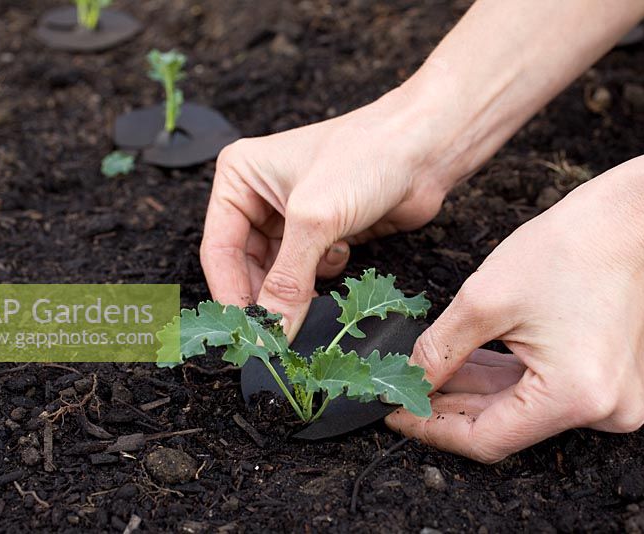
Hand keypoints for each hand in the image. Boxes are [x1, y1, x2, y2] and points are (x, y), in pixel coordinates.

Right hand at [201, 90, 447, 335]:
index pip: (219, 249)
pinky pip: (308, 273)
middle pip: (246, 266)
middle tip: (275, 334)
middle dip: (265, 297)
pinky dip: (322, 277)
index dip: (230, 294)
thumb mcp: (314, 220)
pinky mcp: (324, 233)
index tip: (245, 333)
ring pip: (279, 274)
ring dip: (296, 289)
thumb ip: (288, 280)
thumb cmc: (366, 156)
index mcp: (240, 177)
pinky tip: (341, 255)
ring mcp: (293, 216)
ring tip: (310, 297)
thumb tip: (269, 332)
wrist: (425, 149)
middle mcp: (260, 196)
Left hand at [386, 161, 643, 461]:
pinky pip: (543, 393)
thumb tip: (408, 384)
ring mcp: (613, 402)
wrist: (632, 220)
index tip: (396, 415)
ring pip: (520, 410)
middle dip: (449, 407)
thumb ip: (438, 352)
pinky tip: (467, 365)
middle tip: (404, 392)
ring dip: (473, 392)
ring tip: (430, 373)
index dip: (433, 429)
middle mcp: (603, 413)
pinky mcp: (609, 385)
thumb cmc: (568, 249)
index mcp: (575, 398)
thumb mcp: (483, 301)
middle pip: (504, 426)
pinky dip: (504, 380)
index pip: (485, 439)